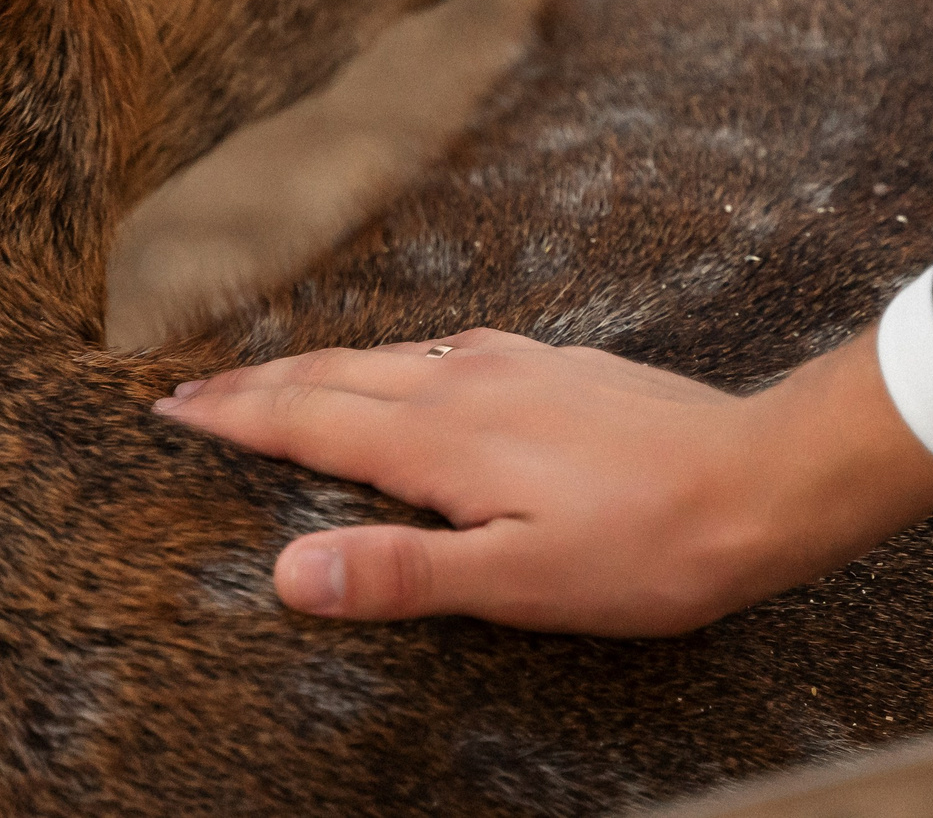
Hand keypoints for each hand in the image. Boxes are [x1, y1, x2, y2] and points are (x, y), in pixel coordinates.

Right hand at [154, 325, 932, 634]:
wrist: (764, 479)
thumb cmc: (648, 547)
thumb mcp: (519, 582)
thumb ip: (401, 574)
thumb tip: (288, 570)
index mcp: (440, 436)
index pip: (307, 419)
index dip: (232, 416)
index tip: (169, 410)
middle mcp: (464, 380)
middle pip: (332, 373)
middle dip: (254, 382)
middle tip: (190, 390)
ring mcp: (512, 364)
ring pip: (385, 356)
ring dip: (315, 368)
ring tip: (274, 380)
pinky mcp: (553, 365)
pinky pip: (440, 350)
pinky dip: (386, 362)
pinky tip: (407, 370)